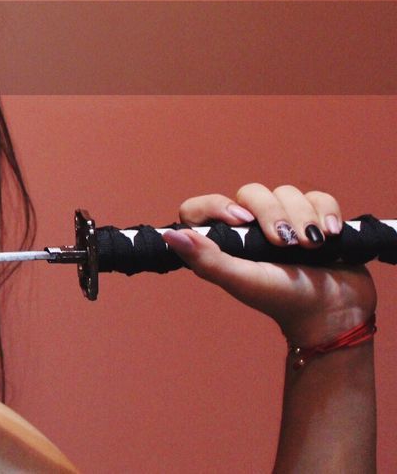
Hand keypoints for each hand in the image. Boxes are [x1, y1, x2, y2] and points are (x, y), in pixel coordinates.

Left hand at [164, 184, 376, 346]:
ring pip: (287, 192)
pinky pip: (317, 197)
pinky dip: (326, 212)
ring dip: (303, 218)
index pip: (202, 208)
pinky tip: (331, 234)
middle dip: (274, 215)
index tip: (241, 220)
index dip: (216, 205)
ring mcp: (284, 221)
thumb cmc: (283, 300)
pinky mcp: (315, 218)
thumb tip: (169, 235)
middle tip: (287, 245)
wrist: (335, 312)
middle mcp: (251, 227)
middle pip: (251, 194)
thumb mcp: (241, 281)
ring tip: (314, 246)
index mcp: (226, 241)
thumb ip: (206, 259)